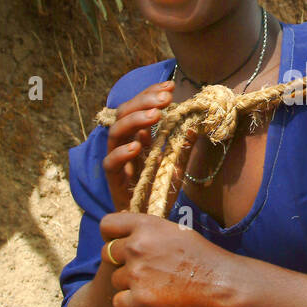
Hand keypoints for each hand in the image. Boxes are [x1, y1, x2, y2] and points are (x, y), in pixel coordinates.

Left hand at [99, 212, 235, 306]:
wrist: (221, 282)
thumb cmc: (202, 255)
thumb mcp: (175, 231)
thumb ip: (148, 231)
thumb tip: (126, 233)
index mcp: (146, 225)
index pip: (107, 224)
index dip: (111, 236)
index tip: (119, 243)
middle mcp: (137, 246)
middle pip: (107, 254)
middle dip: (120, 262)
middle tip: (142, 269)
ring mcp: (137, 273)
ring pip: (114, 280)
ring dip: (129, 284)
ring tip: (155, 285)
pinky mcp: (140, 298)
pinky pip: (118, 302)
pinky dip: (130, 304)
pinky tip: (148, 300)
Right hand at [101, 79, 175, 212]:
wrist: (151, 220)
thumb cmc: (162, 189)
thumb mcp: (178, 163)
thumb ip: (183, 143)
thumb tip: (196, 121)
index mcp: (138, 135)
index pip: (139, 107)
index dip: (151, 93)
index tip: (170, 86)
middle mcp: (125, 144)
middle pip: (124, 114)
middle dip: (144, 101)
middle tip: (165, 98)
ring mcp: (117, 161)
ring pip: (114, 133)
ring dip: (135, 120)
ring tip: (155, 115)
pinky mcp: (113, 181)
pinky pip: (110, 163)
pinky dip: (122, 153)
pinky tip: (138, 146)